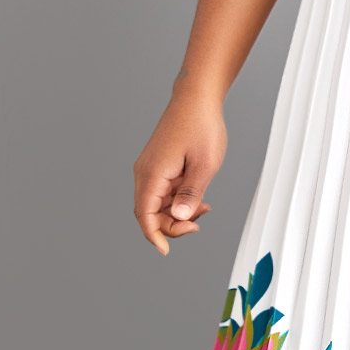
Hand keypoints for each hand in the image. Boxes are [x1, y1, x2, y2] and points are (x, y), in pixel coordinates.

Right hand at [133, 90, 226, 254]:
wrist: (197, 98)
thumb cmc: (201, 126)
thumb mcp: (204, 165)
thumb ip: (191, 194)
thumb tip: (179, 218)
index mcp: (152, 173)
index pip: (144, 215)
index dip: (154, 236)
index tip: (166, 251)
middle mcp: (146, 172)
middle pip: (150, 213)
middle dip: (172, 225)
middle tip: (198, 223)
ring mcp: (151, 168)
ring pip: (158, 204)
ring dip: (178, 213)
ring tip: (204, 208)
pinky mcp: (159, 165)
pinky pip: (164, 192)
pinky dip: (179, 200)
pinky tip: (199, 200)